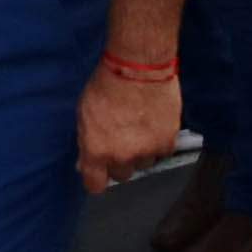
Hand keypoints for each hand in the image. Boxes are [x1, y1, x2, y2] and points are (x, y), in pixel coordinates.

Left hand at [79, 60, 179, 191]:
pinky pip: (162, 152)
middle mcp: (121, 157)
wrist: (138, 65)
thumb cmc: (105, 84)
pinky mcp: (167, 142)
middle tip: (123, 139)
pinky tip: (155, 123)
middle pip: (122, 174)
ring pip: (144, 163)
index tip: (100, 169)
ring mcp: (146, 151)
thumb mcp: (84, 114)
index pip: (95, 185)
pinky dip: (159, 141)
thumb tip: (86, 161)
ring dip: (142, 151)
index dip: (97, 177)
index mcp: (96, 151)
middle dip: (121, 160)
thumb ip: (87, 141)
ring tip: (141, 127)